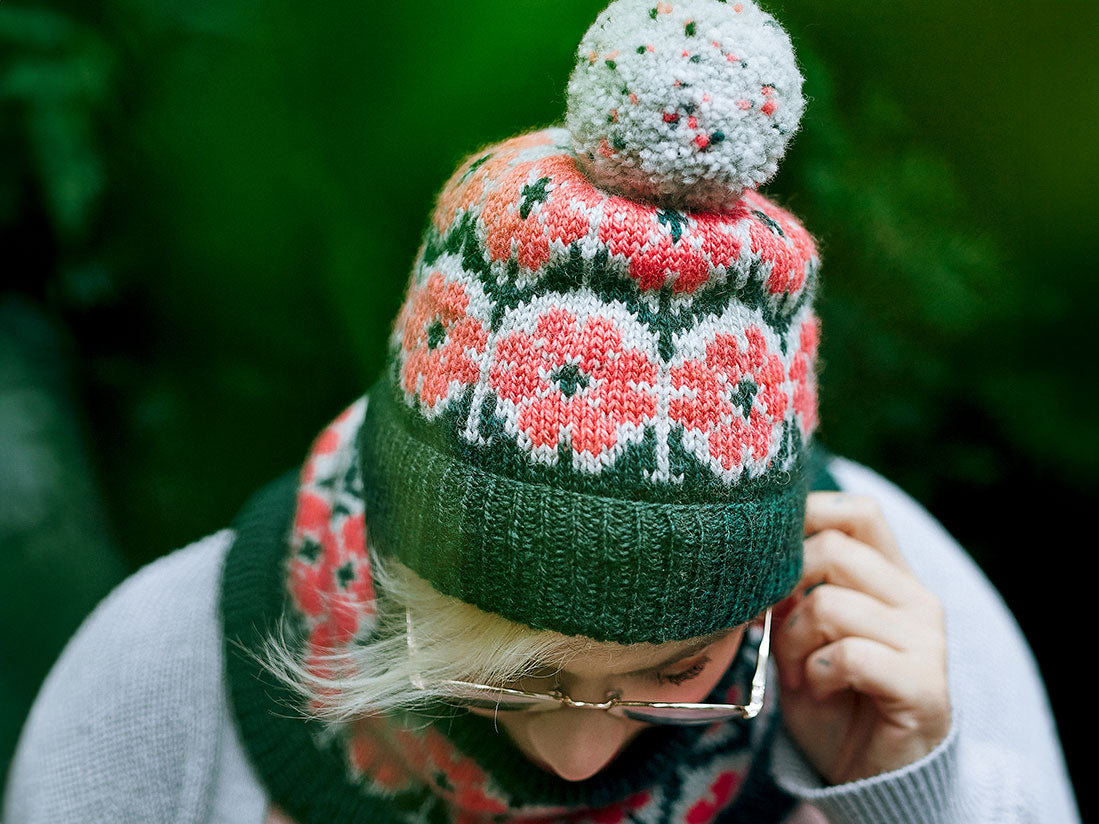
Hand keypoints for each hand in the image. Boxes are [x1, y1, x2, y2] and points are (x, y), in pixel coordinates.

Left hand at [772, 492, 950, 784]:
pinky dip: (819, 673)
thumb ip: (789, 592)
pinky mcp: (924, 684)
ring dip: (796, 642)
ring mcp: (926, 640)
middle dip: (785, 589)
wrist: (872, 776)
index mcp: (890, 577)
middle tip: (778, 632)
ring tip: (801, 672)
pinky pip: (850, 654)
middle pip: (833, 549)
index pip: (858, 510)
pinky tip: (822, 688)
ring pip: (830, 603)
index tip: (766, 555)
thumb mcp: (799, 635)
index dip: (806, 516)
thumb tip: (753, 554)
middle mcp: (915, 599)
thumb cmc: (831, 697)